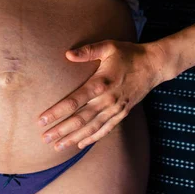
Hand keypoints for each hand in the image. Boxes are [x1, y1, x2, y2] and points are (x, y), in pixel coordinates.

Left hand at [37, 40, 165, 150]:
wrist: (153, 65)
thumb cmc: (128, 53)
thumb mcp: (108, 47)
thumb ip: (88, 51)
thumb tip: (67, 54)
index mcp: (100, 83)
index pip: (74, 101)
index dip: (56, 112)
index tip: (41, 120)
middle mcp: (107, 100)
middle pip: (80, 119)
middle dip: (61, 130)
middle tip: (44, 138)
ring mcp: (115, 109)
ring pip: (91, 128)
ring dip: (73, 138)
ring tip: (57, 146)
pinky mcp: (122, 113)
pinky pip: (105, 129)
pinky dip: (92, 138)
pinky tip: (80, 144)